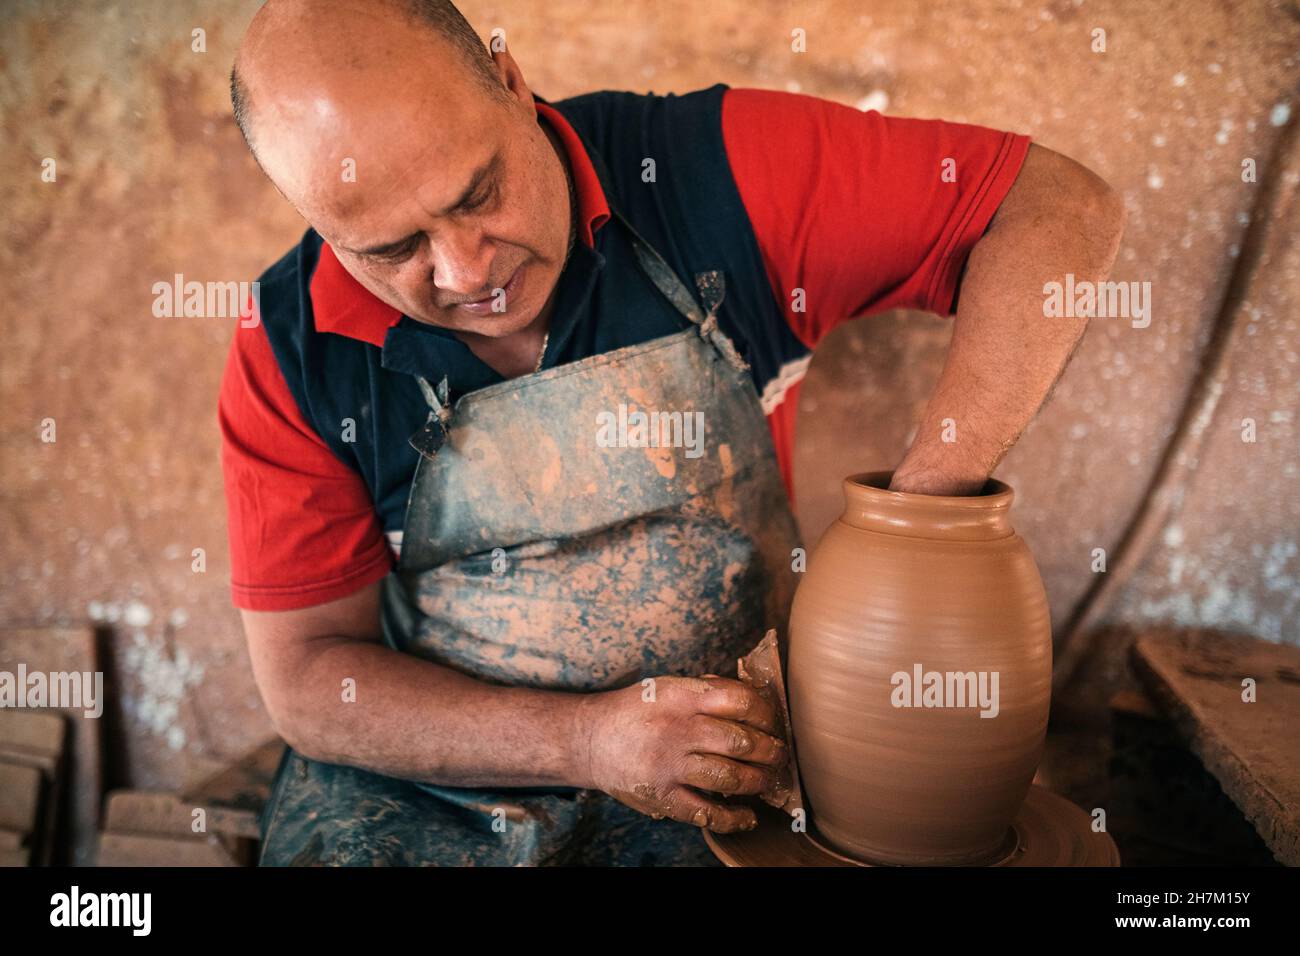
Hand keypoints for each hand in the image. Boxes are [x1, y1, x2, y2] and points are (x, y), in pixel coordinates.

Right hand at [575, 675, 787, 831]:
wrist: (589, 739)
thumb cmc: (635, 711)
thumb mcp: (667, 688)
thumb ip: (705, 692)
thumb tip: (754, 700)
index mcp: (680, 696)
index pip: (738, 701)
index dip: (765, 713)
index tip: (773, 721)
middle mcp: (676, 729)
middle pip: (740, 742)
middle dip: (770, 751)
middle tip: (780, 754)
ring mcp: (668, 766)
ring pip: (730, 778)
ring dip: (758, 782)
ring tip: (768, 781)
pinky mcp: (661, 796)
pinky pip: (706, 813)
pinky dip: (734, 819)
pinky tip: (748, 816)